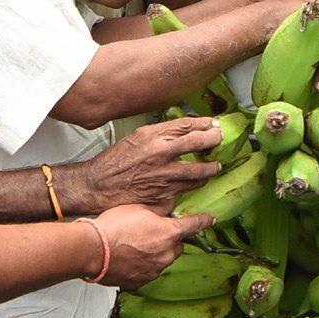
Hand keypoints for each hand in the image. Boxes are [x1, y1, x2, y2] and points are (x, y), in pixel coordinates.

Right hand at [77, 116, 222, 211]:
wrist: (98, 185)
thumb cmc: (115, 161)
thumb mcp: (135, 138)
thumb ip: (158, 134)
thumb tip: (182, 131)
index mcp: (151, 135)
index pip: (185, 125)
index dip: (203, 124)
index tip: (213, 124)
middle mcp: (159, 153)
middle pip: (196, 142)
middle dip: (213, 140)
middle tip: (220, 139)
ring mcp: (162, 175)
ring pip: (197, 170)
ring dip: (210, 167)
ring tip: (216, 166)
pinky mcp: (162, 193)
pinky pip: (187, 188)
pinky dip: (196, 184)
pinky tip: (200, 182)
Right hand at [92, 202, 214, 289]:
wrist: (93, 250)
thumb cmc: (114, 226)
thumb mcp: (138, 208)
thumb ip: (158, 209)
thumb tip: (169, 207)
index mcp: (169, 233)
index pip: (194, 225)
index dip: (203, 221)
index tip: (211, 219)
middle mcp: (167, 254)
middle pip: (177, 245)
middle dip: (169, 239)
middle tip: (152, 232)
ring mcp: (155, 270)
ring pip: (163, 259)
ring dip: (156, 253)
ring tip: (135, 245)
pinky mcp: (142, 282)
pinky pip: (149, 271)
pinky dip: (143, 265)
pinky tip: (128, 258)